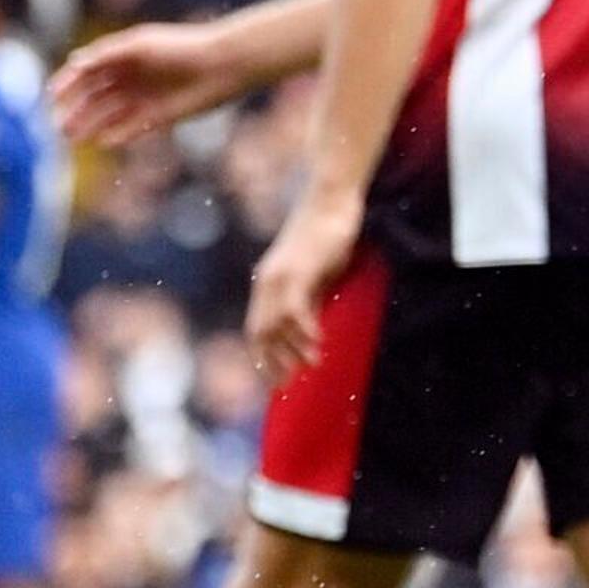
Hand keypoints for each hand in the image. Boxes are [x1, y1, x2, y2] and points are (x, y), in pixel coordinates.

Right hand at [53, 22, 240, 146]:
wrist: (221, 65)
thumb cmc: (180, 48)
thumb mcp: (140, 45)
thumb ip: (106, 54)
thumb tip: (74, 62)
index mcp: (120, 58)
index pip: (84, 73)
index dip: (66, 84)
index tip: (51, 95)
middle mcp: (127, 79)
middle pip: (91, 97)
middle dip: (73, 110)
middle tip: (56, 125)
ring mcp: (141, 99)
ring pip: (106, 116)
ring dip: (88, 126)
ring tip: (71, 138)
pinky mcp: (157, 117)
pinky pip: (129, 129)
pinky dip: (116, 135)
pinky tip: (103, 141)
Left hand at [247, 189, 364, 380]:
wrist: (331, 199)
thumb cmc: (330, 230)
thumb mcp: (318, 271)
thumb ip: (310, 296)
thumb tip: (309, 324)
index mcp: (268, 282)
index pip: (258, 328)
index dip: (264, 356)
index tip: (276, 379)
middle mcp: (266, 281)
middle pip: (260, 333)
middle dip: (272, 363)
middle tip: (284, 388)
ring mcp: (278, 276)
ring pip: (275, 325)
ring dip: (290, 351)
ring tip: (307, 370)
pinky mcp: (296, 271)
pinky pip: (295, 310)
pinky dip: (303, 330)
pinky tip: (317, 346)